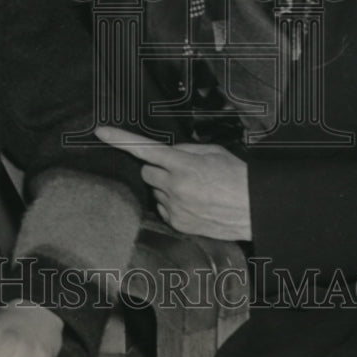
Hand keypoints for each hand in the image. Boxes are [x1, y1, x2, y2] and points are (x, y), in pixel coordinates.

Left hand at [96, 126, 251, 240]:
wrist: (255, 208)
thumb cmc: (237, 177)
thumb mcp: (213, 152)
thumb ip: (184, 150)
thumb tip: (167, 153)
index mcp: (183, 164)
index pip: (143, 148)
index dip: (119, 139)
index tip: (101, 132)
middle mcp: (175, 187)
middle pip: (147, 172)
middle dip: (158, 169)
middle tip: (178, 171)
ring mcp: (175, 208)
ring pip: (155, 192)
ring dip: (166, 187)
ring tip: (193, 190)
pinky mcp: (178, 224)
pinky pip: (163, 209)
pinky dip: (173, 204)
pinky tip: (194, 203)